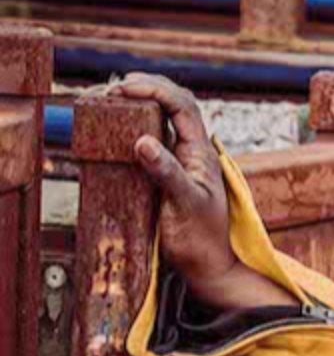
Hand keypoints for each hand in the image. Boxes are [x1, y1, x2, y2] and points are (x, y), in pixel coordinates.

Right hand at [102, 72, 290, 310]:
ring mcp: (176, 161)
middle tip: (111, 90)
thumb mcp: (185, 205)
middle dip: (142, 87)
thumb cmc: (201, 240)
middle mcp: (190, 151)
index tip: (124, 88)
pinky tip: (109, 125)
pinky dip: (127, 126)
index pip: (182, 105)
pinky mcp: (161, 173)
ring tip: (106, 99)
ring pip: (158, 119)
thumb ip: (167, 173)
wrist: (206, 268)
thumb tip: (143, 141)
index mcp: (201, 153)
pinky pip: (146, 139)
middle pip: (171, 103)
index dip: (154, 88)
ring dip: (134, 103)